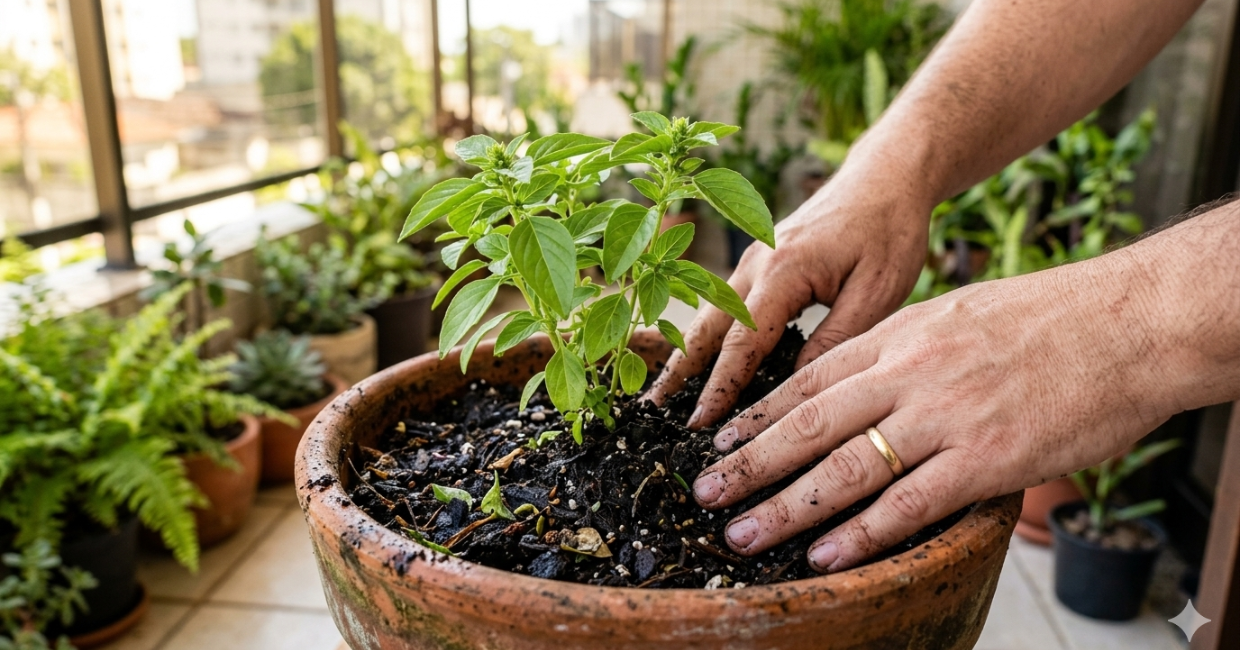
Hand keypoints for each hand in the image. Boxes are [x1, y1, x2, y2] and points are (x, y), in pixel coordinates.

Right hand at [646, 153, 933, 427]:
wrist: (887, 177)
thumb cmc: (889, 231)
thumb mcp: (878, 293)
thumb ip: (835, 340)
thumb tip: (798, 388)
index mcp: (784, 271)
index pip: (742, 342)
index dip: (720, 387)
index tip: (700, 424)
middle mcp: (757, 263)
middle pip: (707, 327)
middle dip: (679, 371)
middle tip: (653, 411)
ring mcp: (754, 259)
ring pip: (709, 315)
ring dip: (685, 354)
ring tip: (663, 393)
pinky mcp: (761, 261)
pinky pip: (725, 304)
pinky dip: (709, 336)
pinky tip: (701, 362)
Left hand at [691, 254, 1174, 571]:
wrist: (1130, 322)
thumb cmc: (1049, 318)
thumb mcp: (956, 313)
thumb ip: (903, 347)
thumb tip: (861, 379)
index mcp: (900, 335)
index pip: (809, 379)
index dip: (758, 416)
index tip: (721, 443)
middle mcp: (910, 373)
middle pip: (808, 424)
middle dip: (750, 465)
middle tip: (705, 494)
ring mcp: (945, 416)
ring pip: (846, 468)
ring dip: (786, 507)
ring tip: (741, 535)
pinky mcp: (986, 458)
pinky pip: (910, 503)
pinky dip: (863, 534)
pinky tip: (826, 555)